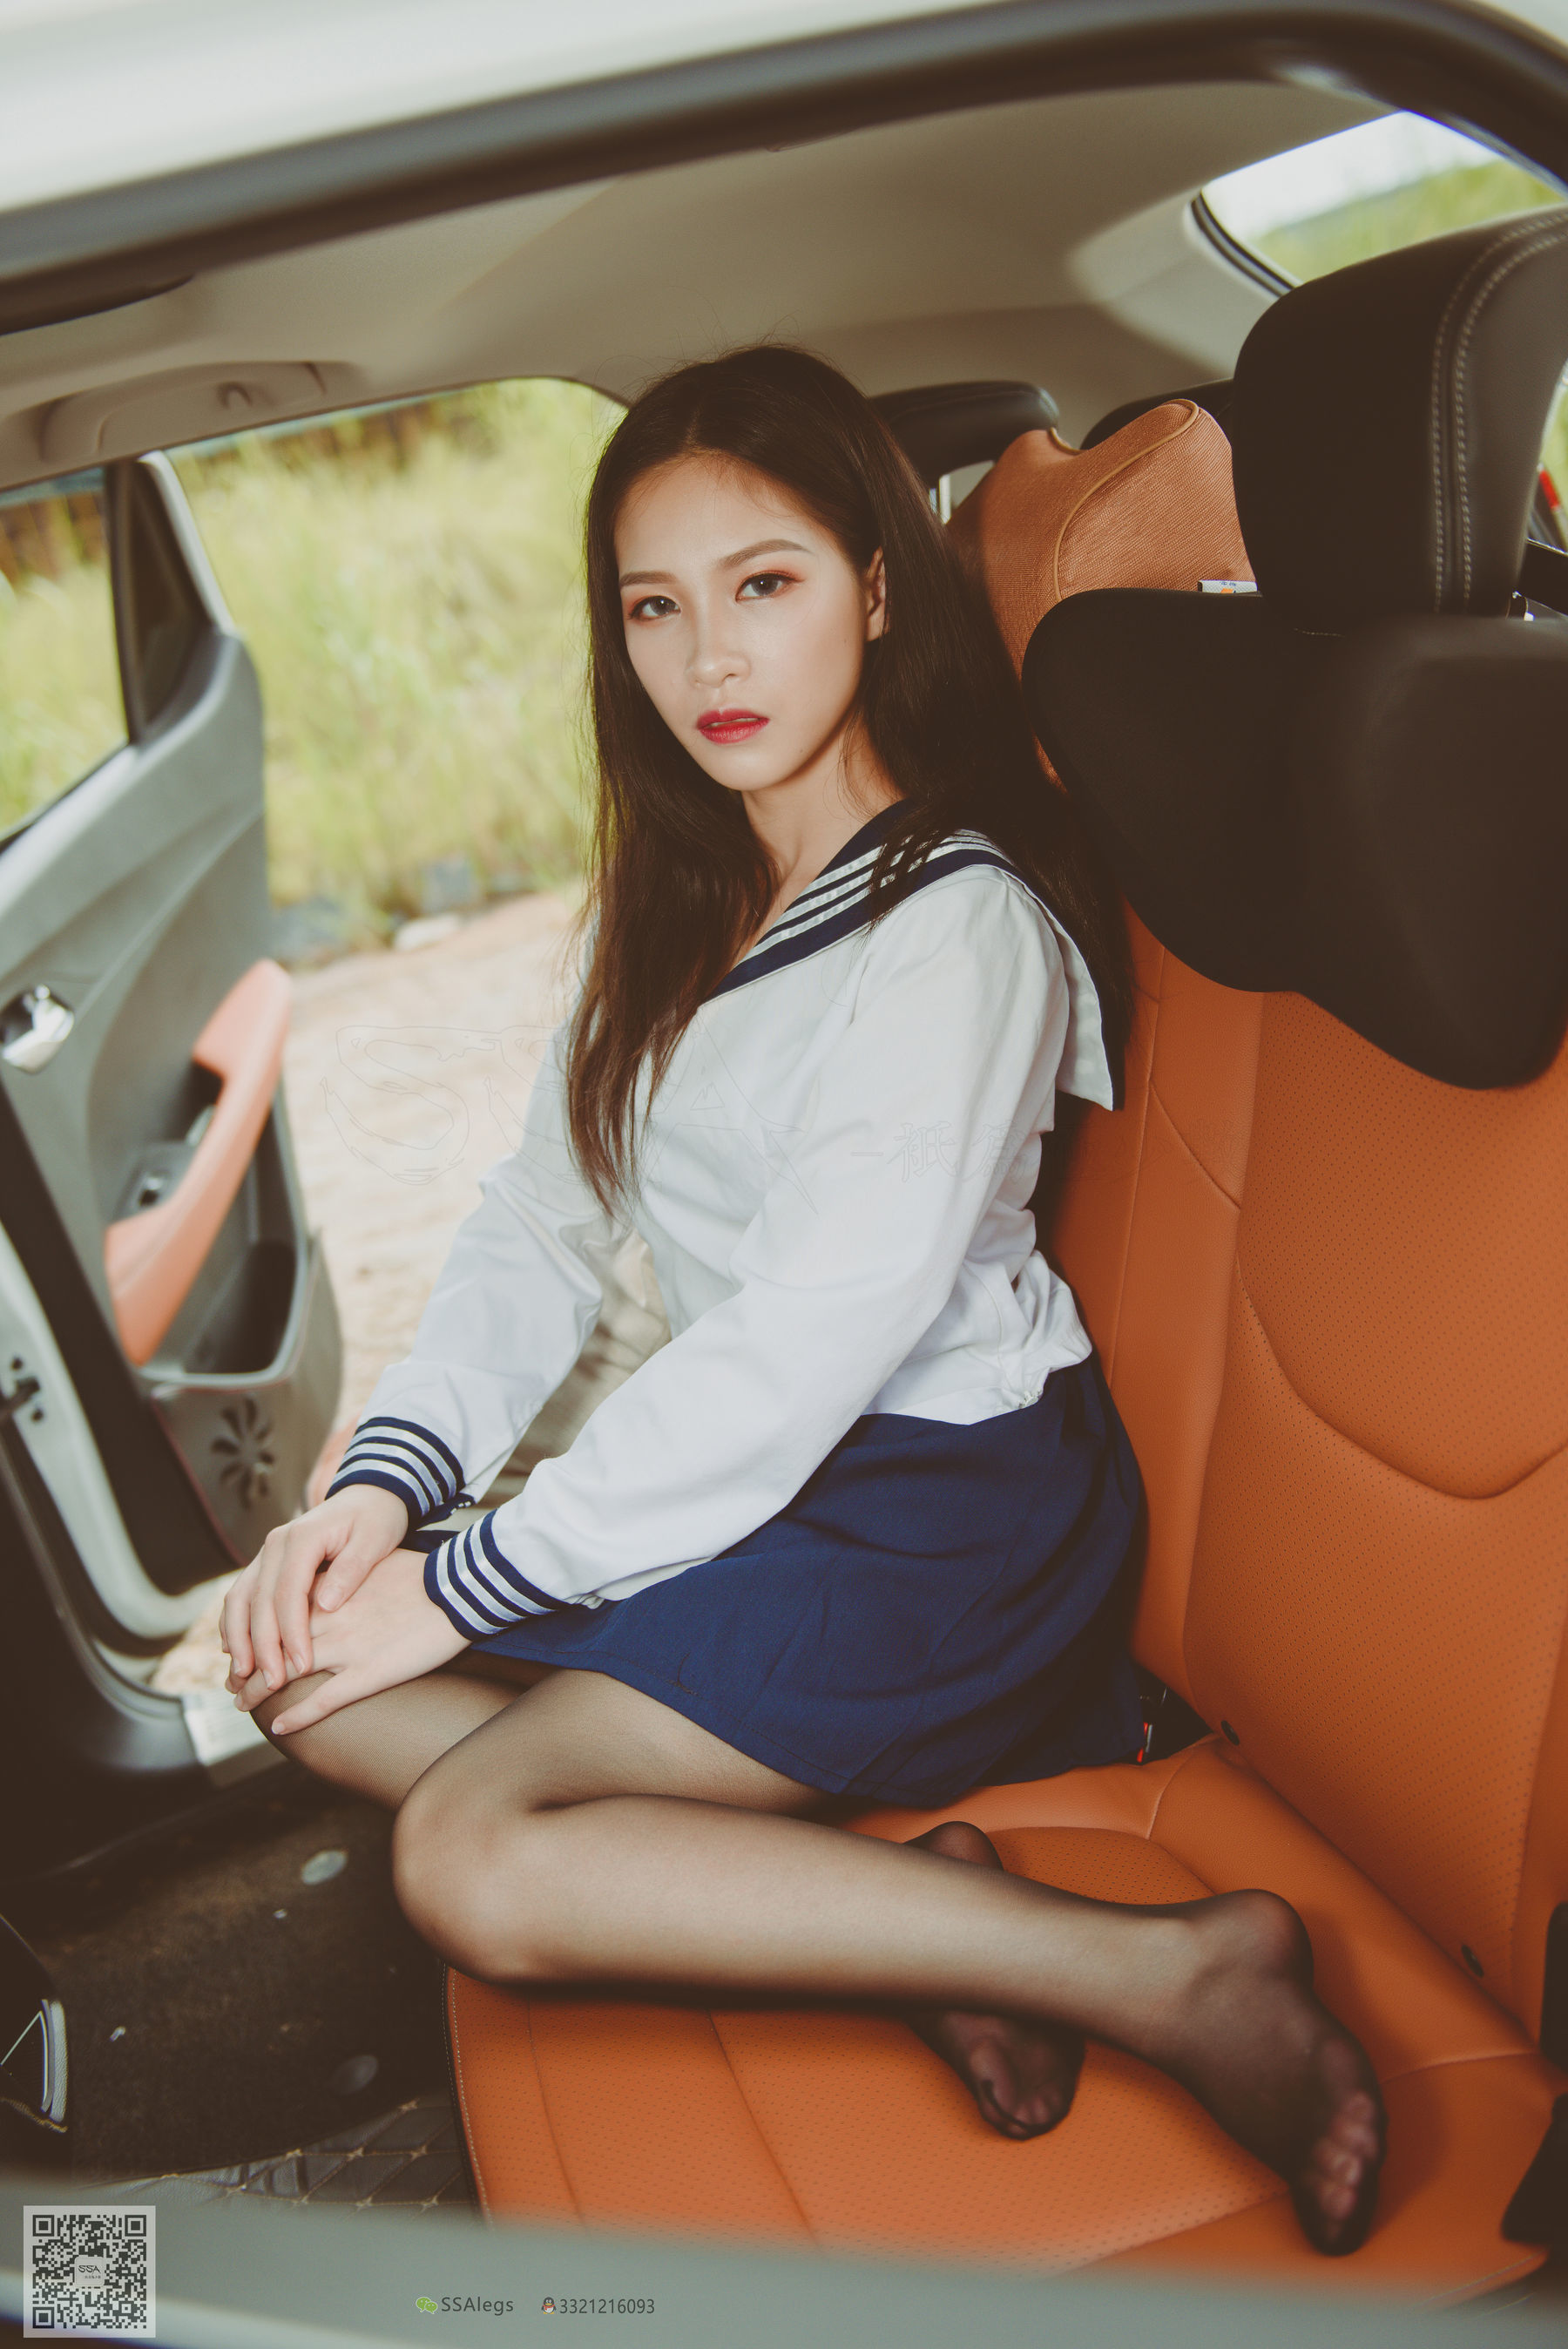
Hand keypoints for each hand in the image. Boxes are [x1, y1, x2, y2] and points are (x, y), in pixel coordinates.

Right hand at [221, 1484, 409, 1695]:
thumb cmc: (377, 1519)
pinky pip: (242, 1597)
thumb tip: (326, 1605)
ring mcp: (267, 1553)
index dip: (291, 1634)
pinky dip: (235, 1625)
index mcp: (302, 1537)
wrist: (369, 1495)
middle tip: (271, 1685)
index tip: (302, 1667)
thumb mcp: (374, 1539)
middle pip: (258, 1601)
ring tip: (244, 1677)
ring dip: (238, 1640)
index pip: (288, 1594)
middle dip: (261, 1647)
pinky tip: (237, 1653)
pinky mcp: (267, 1564)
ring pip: (240, 1600)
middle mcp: (276, 1544)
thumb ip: (351, 1570)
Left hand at [238, 1547, 469, 1732]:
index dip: (255, 1629)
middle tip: (231, 1679)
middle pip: (272, 1644)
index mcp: (330, 1591)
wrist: (458, 1589)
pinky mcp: (369, 1673)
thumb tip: (330, 1577)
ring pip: (286, 1673)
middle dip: (246, 1664)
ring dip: (258, 1691)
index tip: (242, 1641)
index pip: (277, 1612)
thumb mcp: (375, 1563)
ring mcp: (347, 1648)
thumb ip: (346, 1572)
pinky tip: (278, 1727)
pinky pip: (323, 1700)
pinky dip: (297, 1716)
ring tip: (241, 1704)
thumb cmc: (423, 1574)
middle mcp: (330, 1619)